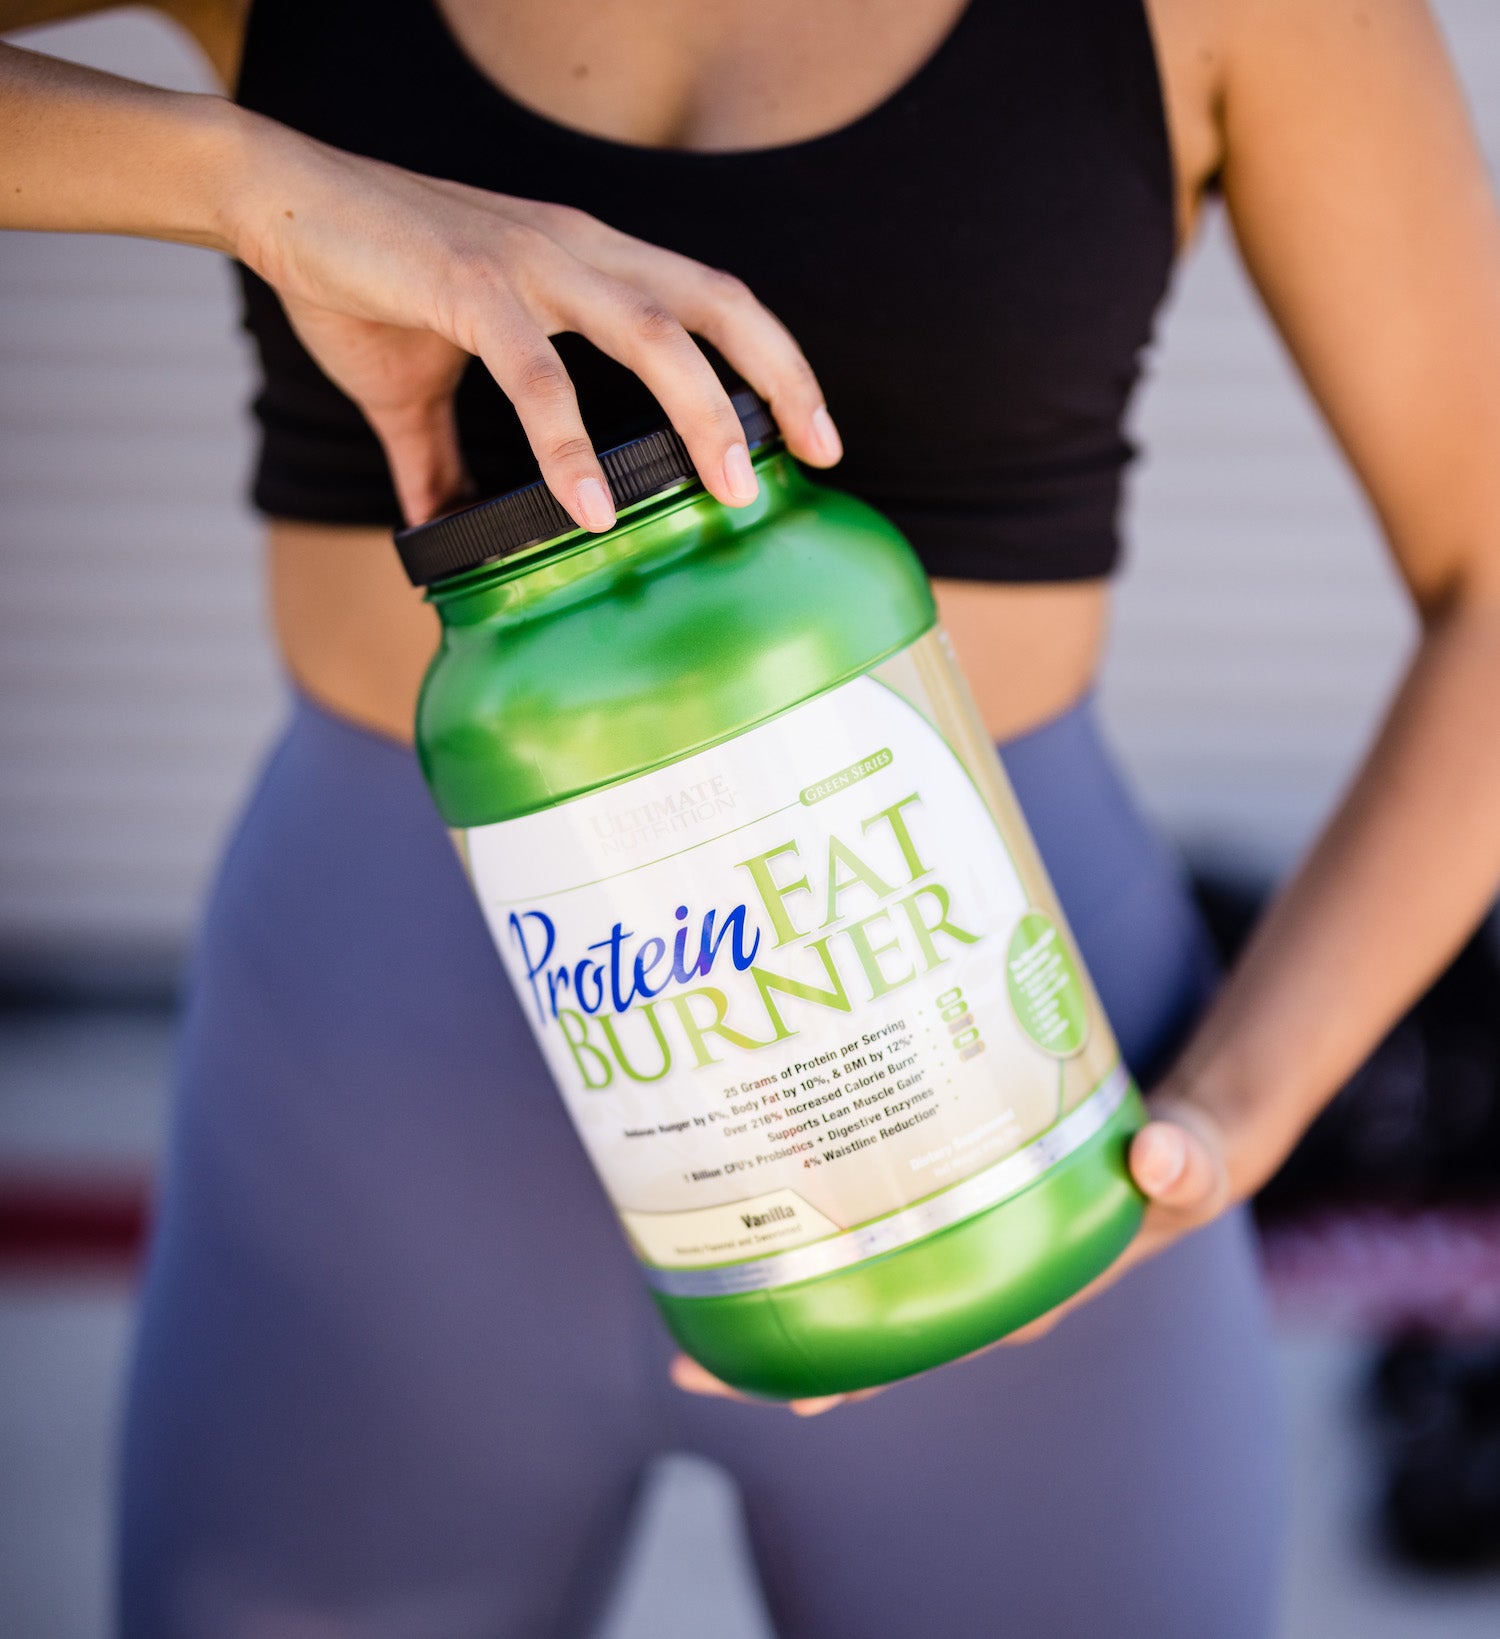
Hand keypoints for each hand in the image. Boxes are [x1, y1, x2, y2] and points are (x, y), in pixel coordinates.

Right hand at [232, 116, 842, 525]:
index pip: (712, 302)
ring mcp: (531, 262)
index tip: (814, 433)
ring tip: (729, 493)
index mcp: (589, 263)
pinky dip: (568, 442)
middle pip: (717, 304)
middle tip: (819, 455)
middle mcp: (581, 250)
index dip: (774, 362)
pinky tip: (588, 506)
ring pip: (653, 332)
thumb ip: (442, 464)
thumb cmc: (363, 280)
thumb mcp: (420, 392)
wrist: (277, 199)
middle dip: (780, 379)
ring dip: (702, 413)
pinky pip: (537, 371)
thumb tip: (440, 537)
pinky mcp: (468, 286)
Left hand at [670, 1096, 1232, 1415]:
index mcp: (1025, 1296)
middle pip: (870, 1333)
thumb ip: (1185, 1163)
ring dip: (779, 1292)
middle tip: (695, 1368)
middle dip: (788, 1353)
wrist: (1167, 1140)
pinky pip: (867, 1225)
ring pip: (855, 1284)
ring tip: (685, 1302)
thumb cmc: (1171, 1171)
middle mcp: (975, 1284)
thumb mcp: (1190, 1168)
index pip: (933, 1345)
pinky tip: (749, 1207)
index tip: (790, 1389)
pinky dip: (811, 1225)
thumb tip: (1161, 1156)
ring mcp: (951, 1245)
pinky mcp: (936, 1200)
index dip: (860, 1370)